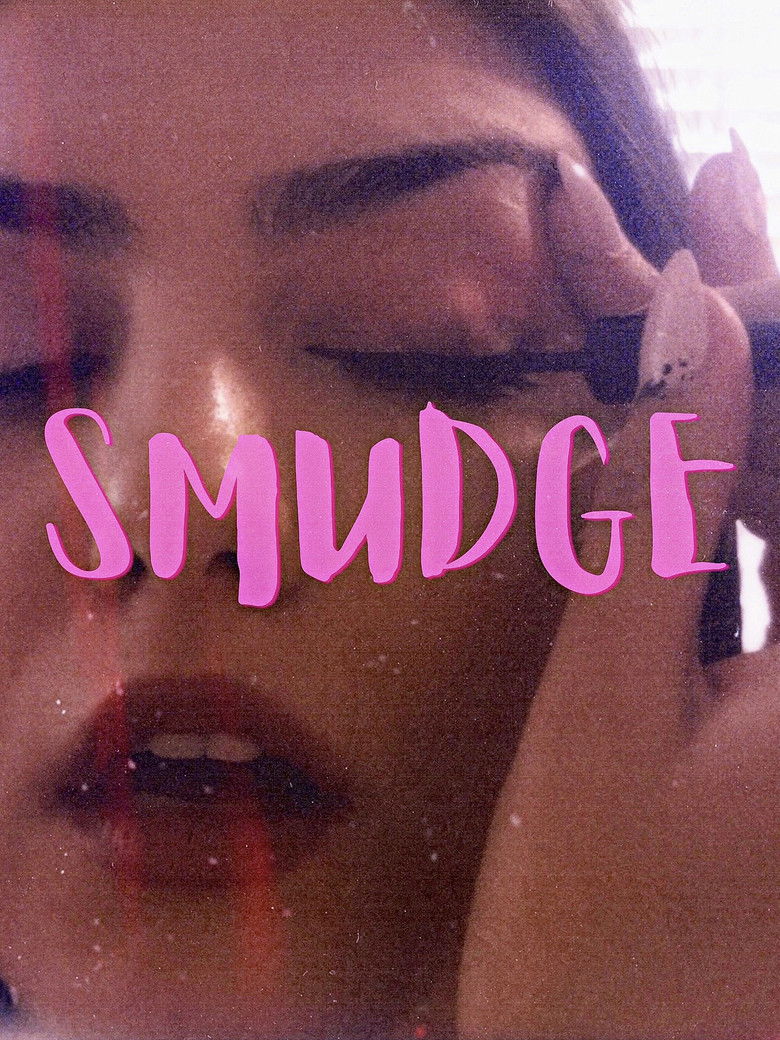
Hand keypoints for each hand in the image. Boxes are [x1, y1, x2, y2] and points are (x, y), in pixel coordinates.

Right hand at [458, 139, 779, 1038]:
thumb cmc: (591, 922)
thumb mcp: (606, 710)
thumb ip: (657, 518)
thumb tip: (686, 337)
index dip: (763, 294)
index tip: (712, 181)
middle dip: (741, 336)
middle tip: (663, 240)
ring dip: (733, 406)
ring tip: (655, 312)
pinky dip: (737, 491)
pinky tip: (689, 442)